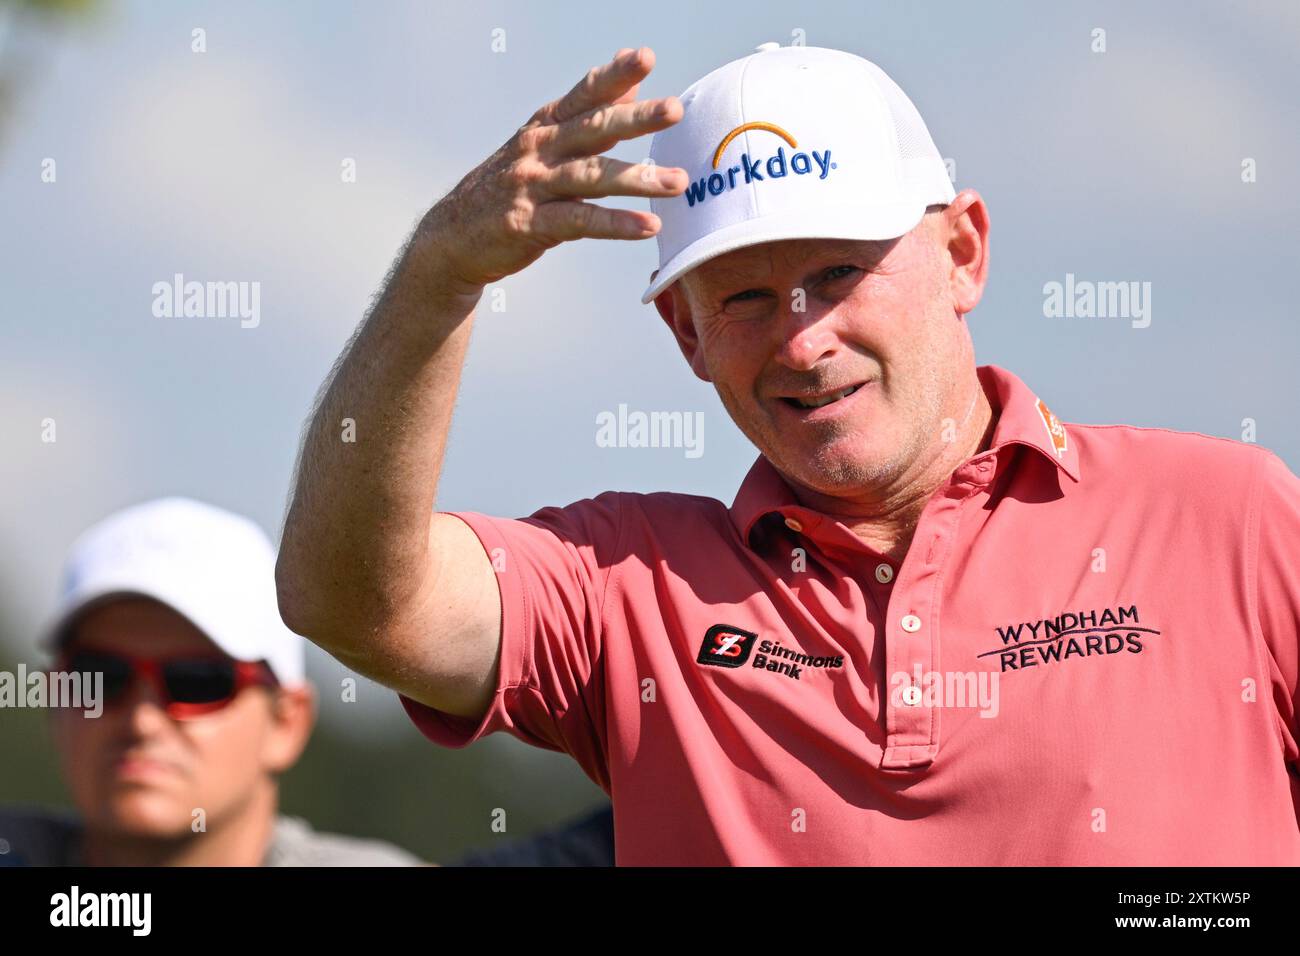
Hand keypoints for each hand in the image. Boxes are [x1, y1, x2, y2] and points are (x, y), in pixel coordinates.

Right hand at [420, 46, 686, 291]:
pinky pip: (580, 222)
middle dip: (636, 118)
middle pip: (593, 128)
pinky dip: (616, 224)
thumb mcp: (547, 144)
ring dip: (638, 178)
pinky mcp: (529, 224)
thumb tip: (631, 83)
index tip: (645, 57)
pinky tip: (649, 226)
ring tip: (679, 182)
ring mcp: (533, 185)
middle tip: (675, 109)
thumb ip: (592, 116)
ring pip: (592, 177)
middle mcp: (539, 149)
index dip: (614, 74)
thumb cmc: (512, 188)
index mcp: (546, 126)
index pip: (585, 94)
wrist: (454, 236)